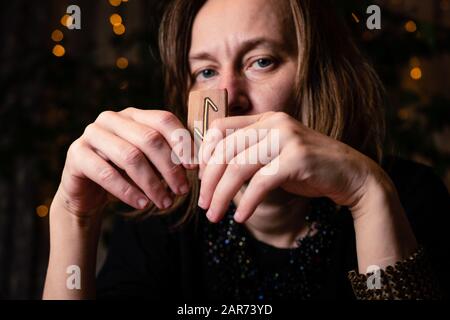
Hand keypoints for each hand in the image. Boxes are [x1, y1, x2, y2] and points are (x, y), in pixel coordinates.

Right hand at [54, 108, 194, 218]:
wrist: (87, 190)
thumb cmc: (125, 174)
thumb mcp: (149, 162)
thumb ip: (169, 156)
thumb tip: (197, 164)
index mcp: (134, 116)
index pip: (164, 119)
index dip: (182, 143)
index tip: (194, 168)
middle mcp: (112, 119)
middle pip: (150, 139)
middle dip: (170, 168)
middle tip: (183, 191)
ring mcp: (92, 134)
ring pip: (130, 156)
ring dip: (152, 183)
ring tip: (165, 202)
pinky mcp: (77, 154)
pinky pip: (106, 173)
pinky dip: (128, 191)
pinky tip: (143, 204)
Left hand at [198, 111, 379, 222]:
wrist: (351, 175)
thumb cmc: (307, 169)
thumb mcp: (274, 156)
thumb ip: (248, 155)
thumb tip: (211, 174)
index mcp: (265, 119)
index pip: (220, 129)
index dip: (205, 154)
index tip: (201, 179)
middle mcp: (274, 122)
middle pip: (226, 150)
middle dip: (209, 181)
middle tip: (203, 205)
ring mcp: (286, 138)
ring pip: (239, 167)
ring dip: (222, 195)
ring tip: (214, 216)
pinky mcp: (298, 158)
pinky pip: (261, 183)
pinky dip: (247, 202)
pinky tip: (240, 217)